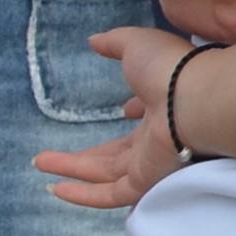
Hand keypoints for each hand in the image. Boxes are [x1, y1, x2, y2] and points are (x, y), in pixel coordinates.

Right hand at [32, 27, 200, 209]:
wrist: (194, 98)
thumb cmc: (170, 68)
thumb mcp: (138, 45)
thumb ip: (116, 42)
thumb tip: (94, 40)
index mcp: (164, 104)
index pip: (147, 115)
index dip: (134, 112)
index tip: (125, 109)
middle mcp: (158, 136)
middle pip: (119, 152)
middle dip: (89, 153)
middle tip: (56, 153)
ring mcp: (151, 161)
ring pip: (106, 173)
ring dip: (72, 170)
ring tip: (40, 162)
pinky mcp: (145, 180)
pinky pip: (110, 195)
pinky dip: (82, 195)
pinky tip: (55, 188)